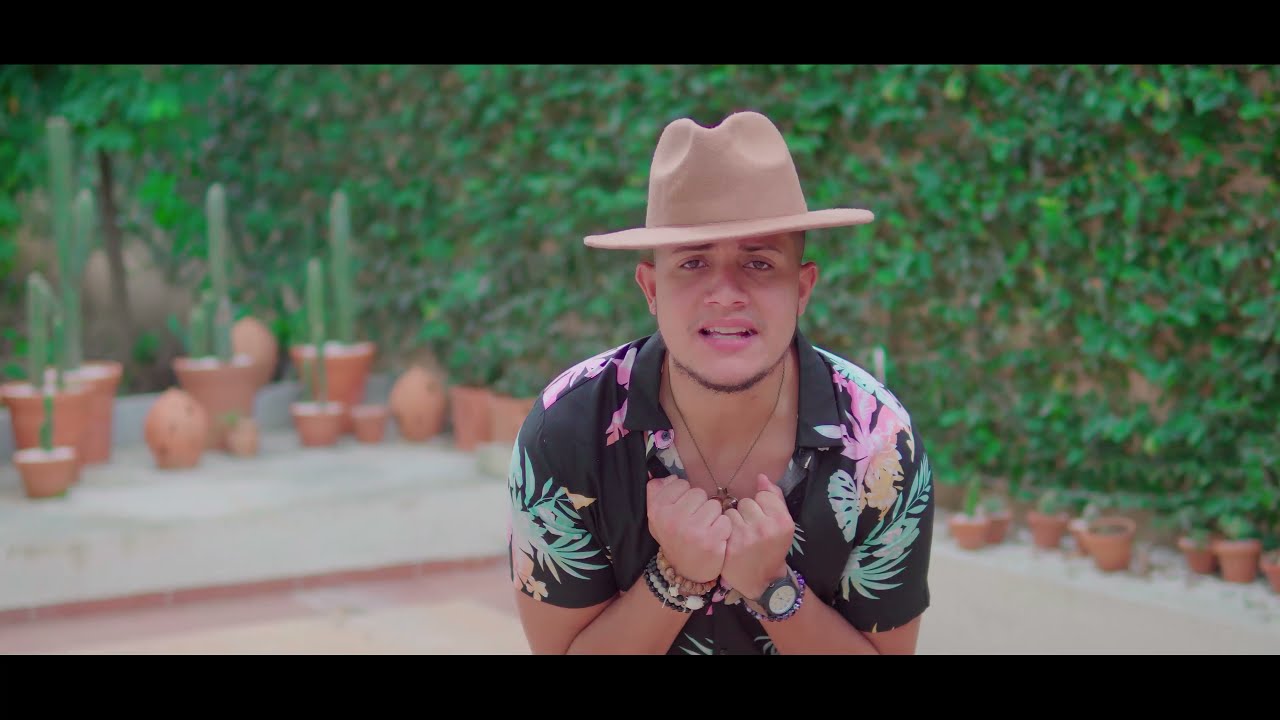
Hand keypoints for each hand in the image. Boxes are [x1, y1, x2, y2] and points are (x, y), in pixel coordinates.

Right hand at [646, 475, 732, 582]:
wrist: (684, 573)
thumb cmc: (673, 539)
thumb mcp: (657, 517)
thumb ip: (657, 493)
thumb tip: (671, 476)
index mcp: (657, 510)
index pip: (680, 483)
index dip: (685, 495)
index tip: (682, 510)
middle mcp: (673, 518)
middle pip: (699, 492)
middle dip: (700, 505)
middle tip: (695, 522)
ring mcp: (692, 530)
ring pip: (715, 504)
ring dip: (713, 516)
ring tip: (705, 530)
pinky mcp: (711, 540)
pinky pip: (726, 519)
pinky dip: (723, 528)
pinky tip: (715, 538)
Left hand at [721, 474, 794, 599]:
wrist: (760, 580)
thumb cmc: (771, 549)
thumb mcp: (783, 525)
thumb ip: (775, 498)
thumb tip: (761, 477)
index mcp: (783, 522)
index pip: (764, 494)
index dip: (761, 504)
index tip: (763, 517)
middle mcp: (766, 528)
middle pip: (747, 501)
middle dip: (747, 511)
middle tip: (751, 527)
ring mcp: (747, 536)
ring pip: (733, 510)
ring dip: (735, 519)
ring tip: (741, 534)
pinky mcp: (730, 544)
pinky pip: (723, 522)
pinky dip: (726, 528)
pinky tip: (732, 539)